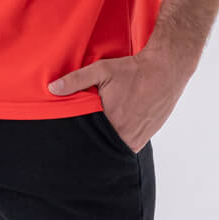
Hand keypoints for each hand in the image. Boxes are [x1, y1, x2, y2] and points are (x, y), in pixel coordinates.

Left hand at [47, 51, 187, 152]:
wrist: (166, 70)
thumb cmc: (133, 70)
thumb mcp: (102, 70)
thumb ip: (76, 80)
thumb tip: (52, 88)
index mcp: (111, 123)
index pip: (88, 141)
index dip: (79, 141)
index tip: (70, 141)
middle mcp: (125, 135)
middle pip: (102, 148)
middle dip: (92, 144)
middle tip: (81, 142)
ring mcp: (138, 138)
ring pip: (115, 149)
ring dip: (107, 144)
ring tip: (97, 137)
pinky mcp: (146, 136)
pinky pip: (128, 146)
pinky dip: (120, 142)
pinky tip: (114, 132)